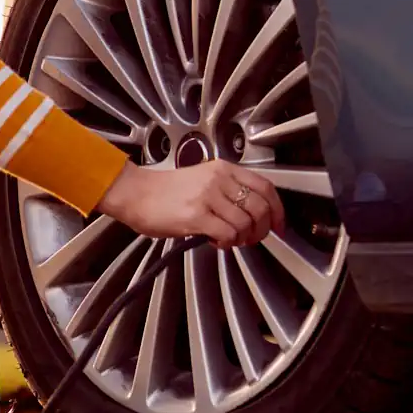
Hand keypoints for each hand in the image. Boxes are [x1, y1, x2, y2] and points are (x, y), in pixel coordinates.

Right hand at [94, 160, 285, 248]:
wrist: (134, 193)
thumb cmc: (162, 191)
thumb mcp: (201, 180)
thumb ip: (226, 191)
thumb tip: (250, 215)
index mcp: (222, 169)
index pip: (265, 187)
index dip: (278, 210)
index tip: (278, 225)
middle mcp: (218, 180)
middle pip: (260, 208)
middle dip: (262, 230)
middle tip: (252, 239)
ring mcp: (207, 197)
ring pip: (245, 223)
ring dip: (242, 238)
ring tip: (228, 240)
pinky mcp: (196, 216)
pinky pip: (228, 234)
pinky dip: (227, 243)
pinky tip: (216, 241)